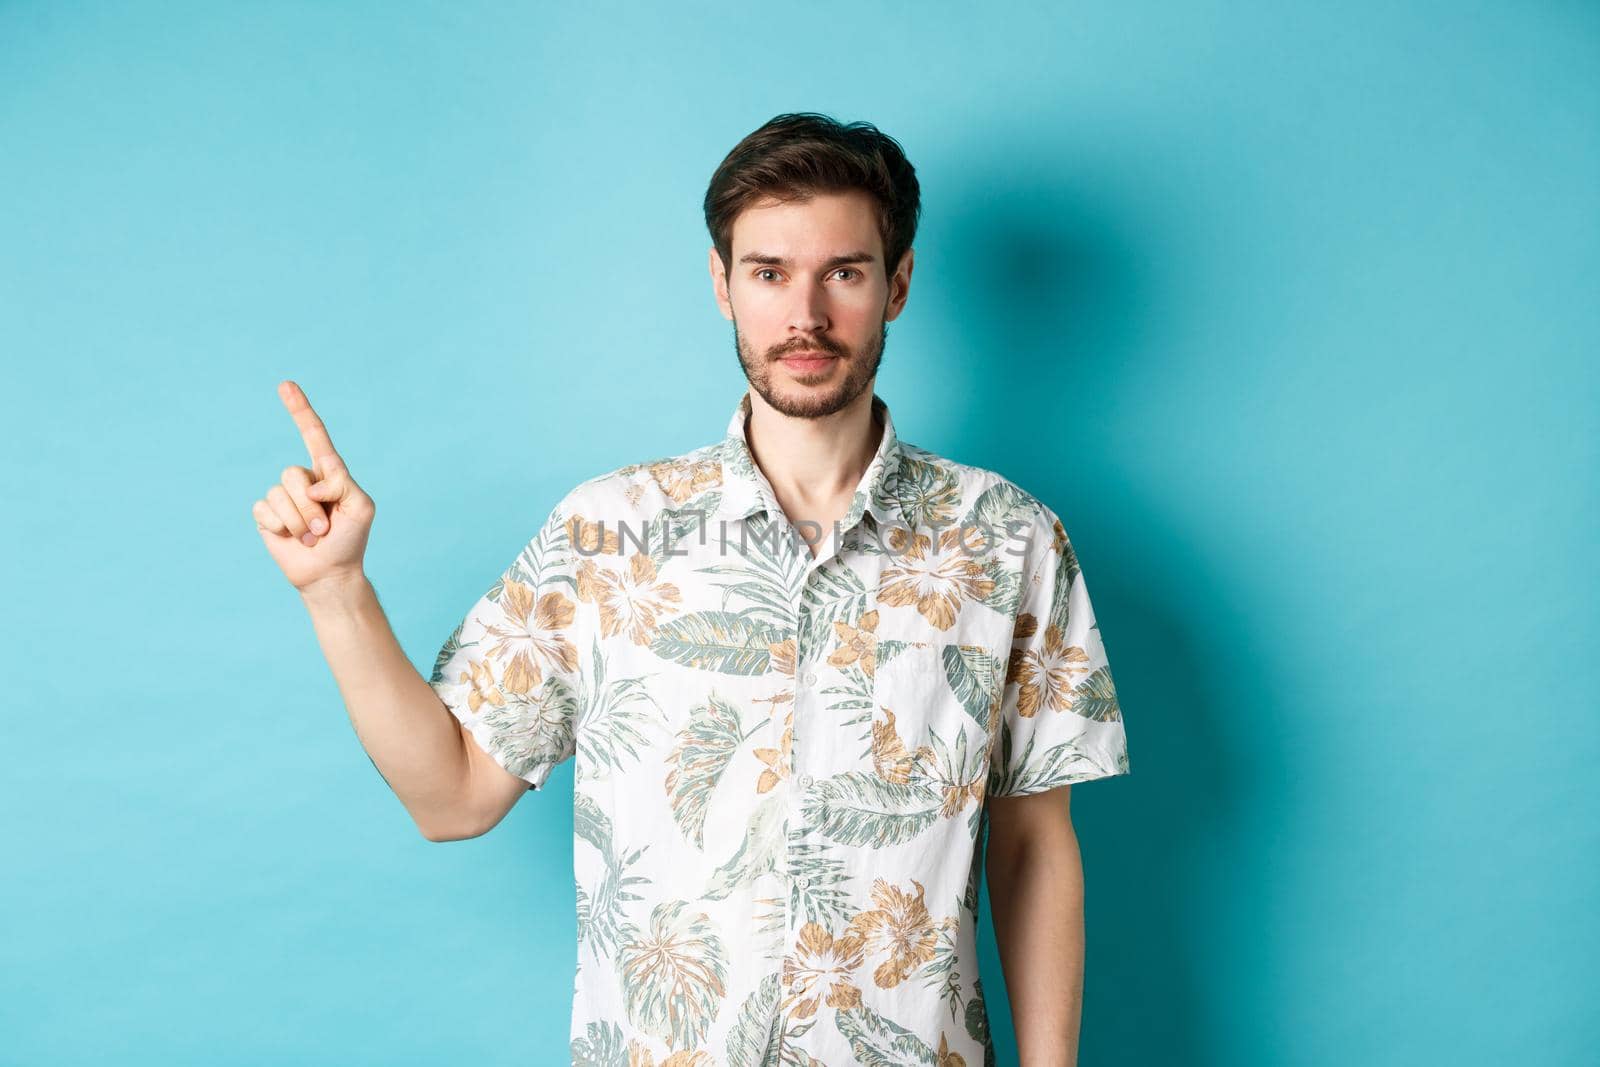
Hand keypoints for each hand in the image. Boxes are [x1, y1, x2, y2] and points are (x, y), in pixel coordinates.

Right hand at [252, 380, 375, 593]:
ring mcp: (283, 496)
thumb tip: (311, 484)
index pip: (313, 436)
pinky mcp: (266, 515)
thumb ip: (342, 483)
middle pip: (293, 474)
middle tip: (326, 528)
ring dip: (299, 522)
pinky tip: (291, 538)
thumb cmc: (351, 539)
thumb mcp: (361, 507)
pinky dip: (281, 528)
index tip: (285, 385)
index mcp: (329, 473)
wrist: (330, 573)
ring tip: (313, 537)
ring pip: (278, 494)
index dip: (299, 410)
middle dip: (310, 507)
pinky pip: (264, 510)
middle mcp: (303, 480)